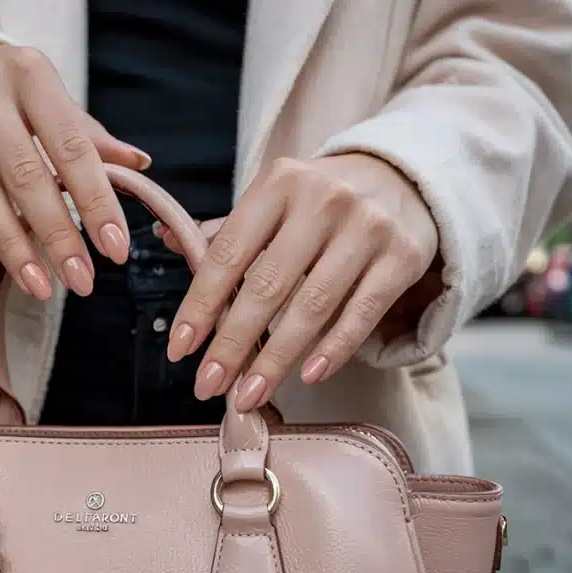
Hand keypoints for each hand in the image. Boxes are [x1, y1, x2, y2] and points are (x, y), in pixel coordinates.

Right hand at [0, 44, 151, 298]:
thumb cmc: (4, 94)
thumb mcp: (48, 101)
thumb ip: (88, 138)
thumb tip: (139, 165)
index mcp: (30, 73)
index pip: (72, 148)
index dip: (96, 203)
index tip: (116, 250)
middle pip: (27, 177)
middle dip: (58, 237)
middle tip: (81, 281)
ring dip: (13, 248)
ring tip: (40, 286)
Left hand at [164, 154, 440, 411]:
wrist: (403, 177)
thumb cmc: (319, 202)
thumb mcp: (273, 201)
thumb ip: (227, 230)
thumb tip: (168, 240)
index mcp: (278, 183)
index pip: (228, 253)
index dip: (200, 304)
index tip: (180, 348)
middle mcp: (323, 201)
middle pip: (267, 285)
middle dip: (232, 343)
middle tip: (208, 385)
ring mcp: (367, 228)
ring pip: (313, 306)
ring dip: (276, 359)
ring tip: (248, 395)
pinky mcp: (403, 257)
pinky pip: (362, 314)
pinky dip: (333, 349)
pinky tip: (307, 377)